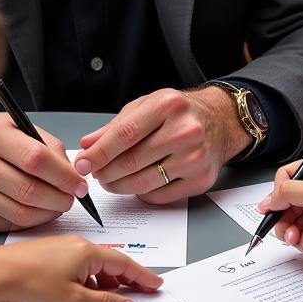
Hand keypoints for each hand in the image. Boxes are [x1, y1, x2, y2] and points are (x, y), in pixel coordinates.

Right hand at [0, 112, 90, 231]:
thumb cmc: (1, 136)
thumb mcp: (24, 128)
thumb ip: (51, 149)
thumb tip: (74, 174)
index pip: (36, 159)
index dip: (63, 175)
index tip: (79, 184)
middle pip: (29, 190)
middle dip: (59, 198)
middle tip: (72, 197)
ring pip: (21, 211)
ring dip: (48, 212)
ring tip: (58, 204)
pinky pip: (11, 223)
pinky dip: (33, 220)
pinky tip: (39, 209)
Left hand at [0, 236, 162, 301]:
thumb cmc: (30, 284)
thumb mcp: (73, 300)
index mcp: (87, 251)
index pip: (125, 263)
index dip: (143, 276)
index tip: (156, 284)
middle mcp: (76, 244)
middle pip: (110, 262)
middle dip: (126, 280)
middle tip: (140, 294)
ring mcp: (60, 248)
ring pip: (92, 265)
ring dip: (105, 282)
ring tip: (112, 301)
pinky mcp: (47, 256)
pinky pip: (76, 266)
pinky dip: (87, 280)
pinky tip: (83, 295)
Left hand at [74, 86, 247, 202]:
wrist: (220, 121)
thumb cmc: (179, 112)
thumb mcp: (146, 106)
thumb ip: (115, 126)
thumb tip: (87, 146)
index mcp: (167, 106)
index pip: (124, 134)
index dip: (99, 152)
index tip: (82, 163)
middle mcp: (184, 131)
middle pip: (132, 161)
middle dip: (105, 172)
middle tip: (94, 174)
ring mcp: (195, 158)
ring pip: (143, 182)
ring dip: (119, 186)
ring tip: (110, 180)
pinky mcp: (200, 180)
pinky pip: (160, 195)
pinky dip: (141, 193)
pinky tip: (136, 183)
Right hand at [258, 157, 302, 266]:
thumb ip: (291, 191)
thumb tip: (270, 198)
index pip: (290, 177)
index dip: (278, 193)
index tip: (270, 208)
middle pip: (291, 204)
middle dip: (285, 219)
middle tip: (284, 231)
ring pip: (298, 223)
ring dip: (294, 234)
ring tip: (298, 241)